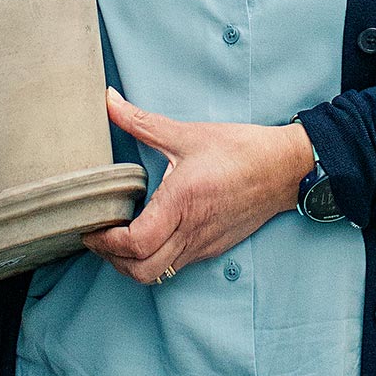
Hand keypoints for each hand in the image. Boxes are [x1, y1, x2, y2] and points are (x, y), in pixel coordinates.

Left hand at [83, 88, 312, 284]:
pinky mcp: (213, 247)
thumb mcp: (187, 133)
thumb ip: (141, 121)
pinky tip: (148, 235)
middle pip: (141, 270)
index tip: (91, 226)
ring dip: (131, 263)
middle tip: (98, 235)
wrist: (285, 169)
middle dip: (112, 259)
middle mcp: (191, 231)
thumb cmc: (239, 149)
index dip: (106, 242)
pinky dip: (153, 259)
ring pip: (157, 274)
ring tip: (118, 238)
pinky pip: (176, 265)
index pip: (135, 243)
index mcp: (182, 202)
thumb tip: (108, 101)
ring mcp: (203, 244)